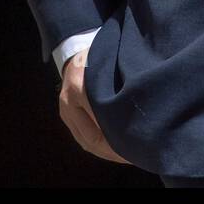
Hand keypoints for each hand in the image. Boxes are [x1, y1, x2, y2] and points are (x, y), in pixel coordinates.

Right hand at [58, 49, 132, 163]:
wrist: (78, 49)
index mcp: (79, 87)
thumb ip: (120, 91)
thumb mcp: (114, 66)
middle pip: (92, 138)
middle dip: (114, 150)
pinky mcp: (66, 115)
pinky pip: (82, 138)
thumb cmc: (101, 56)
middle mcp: (69, 101)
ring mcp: (65, 110)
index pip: (100, 123)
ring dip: (107, 151)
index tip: (137, 144)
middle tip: (135, 155)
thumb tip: (139, 115)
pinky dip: (99, 146)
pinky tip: (114, 149)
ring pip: (86, 142)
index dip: (119, 138)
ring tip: (127, 155)